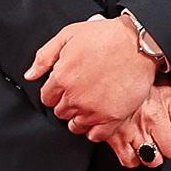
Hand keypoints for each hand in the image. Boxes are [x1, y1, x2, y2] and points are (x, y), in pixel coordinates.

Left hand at [25, 16, 157, 131]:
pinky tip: (100, 118)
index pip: (47, 98)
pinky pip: (96, 136)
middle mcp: (75, 98)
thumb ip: (45, 56)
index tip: (66, 86)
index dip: (56, 92)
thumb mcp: (69, 34)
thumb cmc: (107, 35)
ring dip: (81, 117)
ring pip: (76, 125)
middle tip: (82, 92)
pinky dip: (96, 130)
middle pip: (61, 112)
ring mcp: (94, 109)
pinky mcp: (113, 117)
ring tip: (92, 103)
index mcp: (61, 78)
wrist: (140, 43)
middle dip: (68, 103)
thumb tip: (30, 75)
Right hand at [92, 80, 170, 167]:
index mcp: (167, 100)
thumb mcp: (165, 86)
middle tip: (163, 140)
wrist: (105, 73)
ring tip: (149, 145)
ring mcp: (133, 129)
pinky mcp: (114, 138)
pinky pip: (130, 161)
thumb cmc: (138, 80)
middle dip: (169, 146)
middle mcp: (152, 117)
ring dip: (152, 155)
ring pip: (153, 159)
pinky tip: (133, 148)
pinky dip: (132, 158)